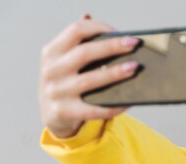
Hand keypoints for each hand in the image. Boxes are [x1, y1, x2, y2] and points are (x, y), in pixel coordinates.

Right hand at [39, 15, 138, 137]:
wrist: (54, 115)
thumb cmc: (67, 82)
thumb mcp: (66, 61)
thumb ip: (81, 44)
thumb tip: (107, 29)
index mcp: (52, 52)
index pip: (75, 30)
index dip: (98, 27)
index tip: (118, 31)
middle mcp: (51, 70)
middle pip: (84, 53)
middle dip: (112, 46)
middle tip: (134, 44)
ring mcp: (56, 92)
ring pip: (89, 80)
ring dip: (114, 73)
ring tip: (134, 68)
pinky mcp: (64, 112)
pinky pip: (94, 109)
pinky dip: (113, 106)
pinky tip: (129, 101)